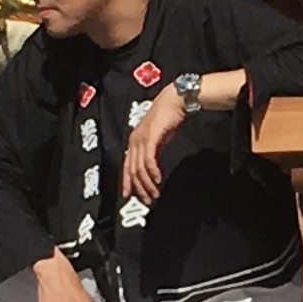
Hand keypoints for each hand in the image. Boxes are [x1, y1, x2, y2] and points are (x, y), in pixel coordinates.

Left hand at [122, 84, 189, 208]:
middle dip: (139, 188)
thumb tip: (152, 169)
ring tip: (155, 193)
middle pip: (132, 170)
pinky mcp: (151, 137)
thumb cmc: (168, 118)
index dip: (127, 182)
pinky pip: (149, 160)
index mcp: (134, 141)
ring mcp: (141, 139)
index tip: (130, 196)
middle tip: (147, 200)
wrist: (175, 101)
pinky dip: (153, 172)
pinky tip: (158, 180)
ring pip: (139, 168)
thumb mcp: (157, 139)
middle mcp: (134, 141)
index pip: (126, 166)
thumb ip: (152, 152)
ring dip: (147, 183)